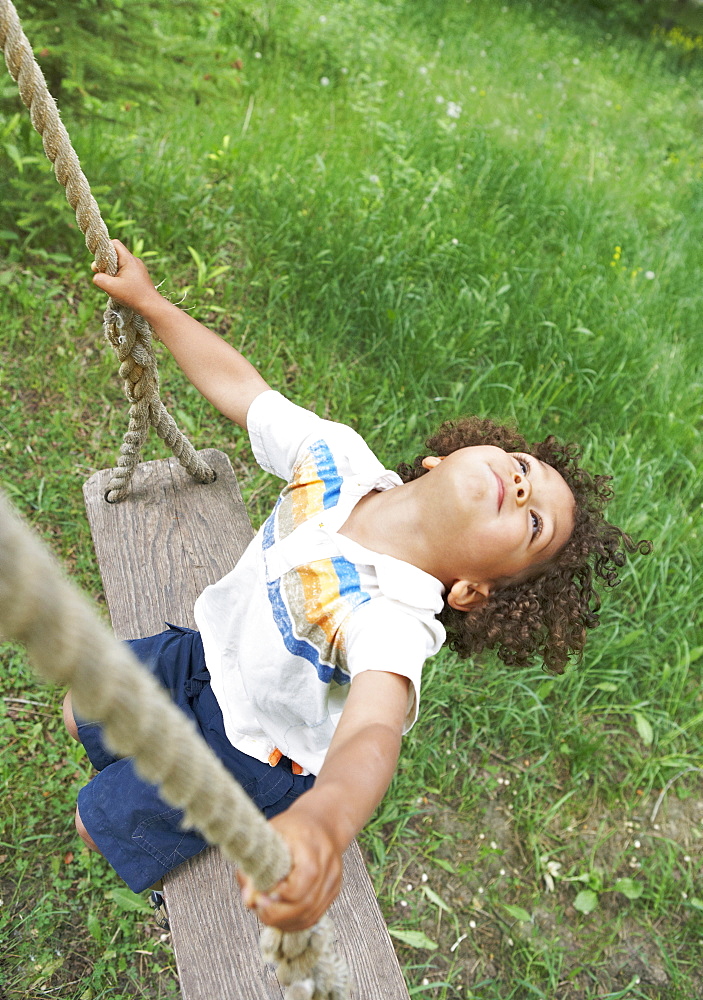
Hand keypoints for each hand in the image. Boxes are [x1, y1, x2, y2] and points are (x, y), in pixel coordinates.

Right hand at [91, 239, 162, 316]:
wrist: (151, 306)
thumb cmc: (132, 296)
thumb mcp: (111, 287)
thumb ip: (99, 279)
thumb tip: (96, 276)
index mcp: (129, 259)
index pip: (115, 244)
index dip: (104, 249)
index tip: (99, 262)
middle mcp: (135, 261)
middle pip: (116, 254)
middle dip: (106, 263)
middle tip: (101, 274)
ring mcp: (138, 269)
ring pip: (120, 264)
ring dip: (112, 271)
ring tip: (110, 283)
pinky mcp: (139, 276)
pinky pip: (126, 271)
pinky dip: (119, 277)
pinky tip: (118, 287)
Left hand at [237, 805, 342, 931]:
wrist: (321, 822)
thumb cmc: (292, 828)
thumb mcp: (269, 836)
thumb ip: (255, 866)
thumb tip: (248, 899)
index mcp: (312, 846)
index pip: (301, 882)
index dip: (278, 894)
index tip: (260, 893)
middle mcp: (328, 865)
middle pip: (305, 904)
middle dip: (277, 913)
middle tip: (258, 905)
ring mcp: (334, 880)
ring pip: (310, 916)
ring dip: (284, 920)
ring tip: (266, 909)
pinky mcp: (333, 892)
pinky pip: (313, 917)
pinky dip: (294, 921)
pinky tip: (280, 914)